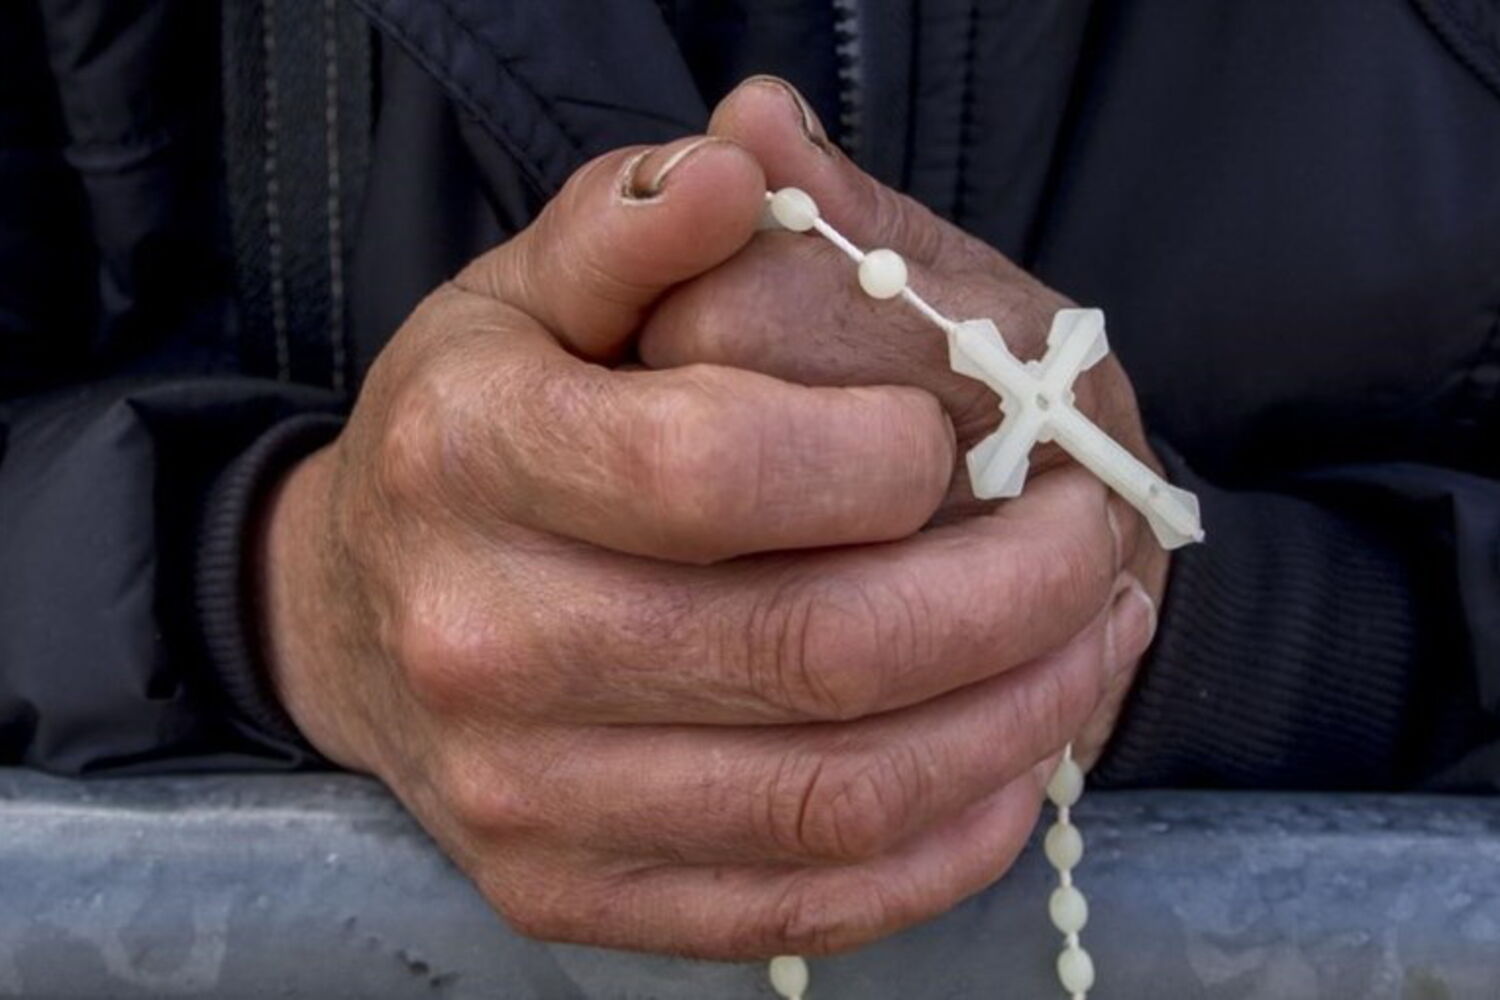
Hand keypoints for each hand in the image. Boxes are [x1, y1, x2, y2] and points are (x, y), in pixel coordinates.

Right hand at [256, 134, 1155, 958]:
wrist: (355, 619)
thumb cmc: (468, 439)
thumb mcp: (519, 298)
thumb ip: (630, 226)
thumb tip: (745, 158)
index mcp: (470, 457)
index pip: (718, 467)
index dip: (890, 455)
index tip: (958, 437)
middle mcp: (481, 641)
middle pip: (813, 649)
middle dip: (1017, 594)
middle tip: (1091, 542)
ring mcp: (524, 795)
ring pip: (834, 794)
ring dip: (1014, 721)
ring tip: (1088, 642)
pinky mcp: (572, 892)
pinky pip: (803, 905)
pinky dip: (945, 847)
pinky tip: (1012, 766)